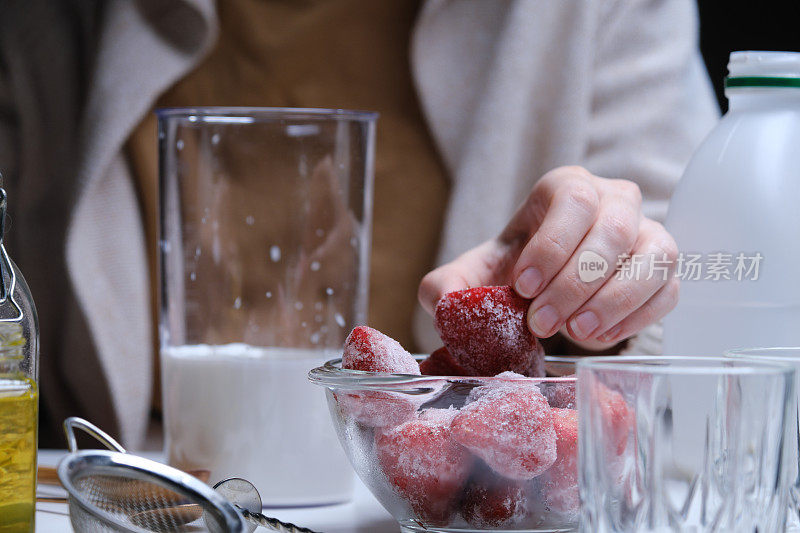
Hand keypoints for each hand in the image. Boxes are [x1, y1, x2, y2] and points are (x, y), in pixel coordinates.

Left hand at [418, 166, 678, 350]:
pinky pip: (667, 291)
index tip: (523, 287)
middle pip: (614, 229)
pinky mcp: (663, 271)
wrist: (542, 288)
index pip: (574, 201)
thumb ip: (446, 285)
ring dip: (614, 300)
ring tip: (574, 332)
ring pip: (654, 256)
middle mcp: (614, 200)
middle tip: (540, 321)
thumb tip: (445, 301)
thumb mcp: (470, 276)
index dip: (552, 246)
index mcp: (566, 187)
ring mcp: (647, 233)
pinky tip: (597, 337)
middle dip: (575, 282)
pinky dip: (636, 318)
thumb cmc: (513, 272)